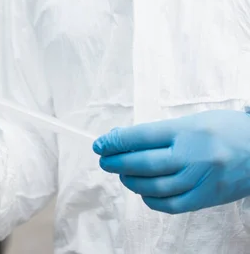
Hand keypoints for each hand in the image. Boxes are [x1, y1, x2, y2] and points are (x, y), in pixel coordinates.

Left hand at [93, 109, 249, 213]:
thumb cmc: (225, 131)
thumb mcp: (193, 121)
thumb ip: (161, 132)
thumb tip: (123, 140)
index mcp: (187, 130)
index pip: (141, 136)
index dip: (116, 141)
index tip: (100, 145)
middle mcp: (193, 155)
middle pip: (144, 162)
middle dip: (117, 162)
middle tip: (104, 161)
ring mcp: (201, 179)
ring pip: (154, 186)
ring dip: (131, 181)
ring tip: (123, 175)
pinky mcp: (208, 198)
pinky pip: (172, 204)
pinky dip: (152, 200)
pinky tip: (144, 192)